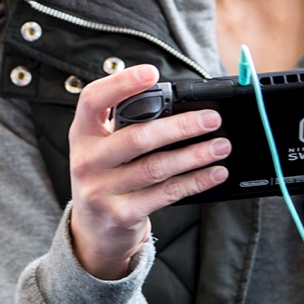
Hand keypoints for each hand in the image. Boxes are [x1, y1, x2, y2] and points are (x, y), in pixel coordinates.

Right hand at [67, 64, 229, 279]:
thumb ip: (126, 125)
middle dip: (180, 126)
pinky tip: (214, 172)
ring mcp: (102, 190)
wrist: (93, 230)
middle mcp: (87, 160)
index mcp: (82, 133)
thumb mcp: (102, 147)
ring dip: (194, 155)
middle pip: (137, 138)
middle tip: (211, 119)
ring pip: (156, 167)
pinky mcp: (122, 214)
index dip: (120, 83)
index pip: (93, 100)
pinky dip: (194, 181)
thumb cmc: (106, 175)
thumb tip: (177, 106)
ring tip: (221, 145)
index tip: (151, 73)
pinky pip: (165, 194)